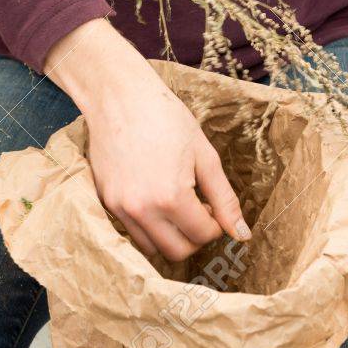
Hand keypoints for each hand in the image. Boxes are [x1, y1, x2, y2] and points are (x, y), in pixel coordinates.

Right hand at [44, 20, 249, 262]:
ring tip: (176, 204)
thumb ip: (224, 198)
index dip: (216, 224)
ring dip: (170, 235)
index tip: (213, 205)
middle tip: (198, 209)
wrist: (119, 96)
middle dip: (195, 236)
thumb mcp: (204, 154)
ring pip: (152, 248)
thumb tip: (241, 234)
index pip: (203, 235)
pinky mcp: (106, 202)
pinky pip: (131, 231)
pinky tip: (155, 198)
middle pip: (177, 252)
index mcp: (171, 197)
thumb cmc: (166, 117)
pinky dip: (148, 226)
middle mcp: (143, 209)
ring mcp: (120, 208)